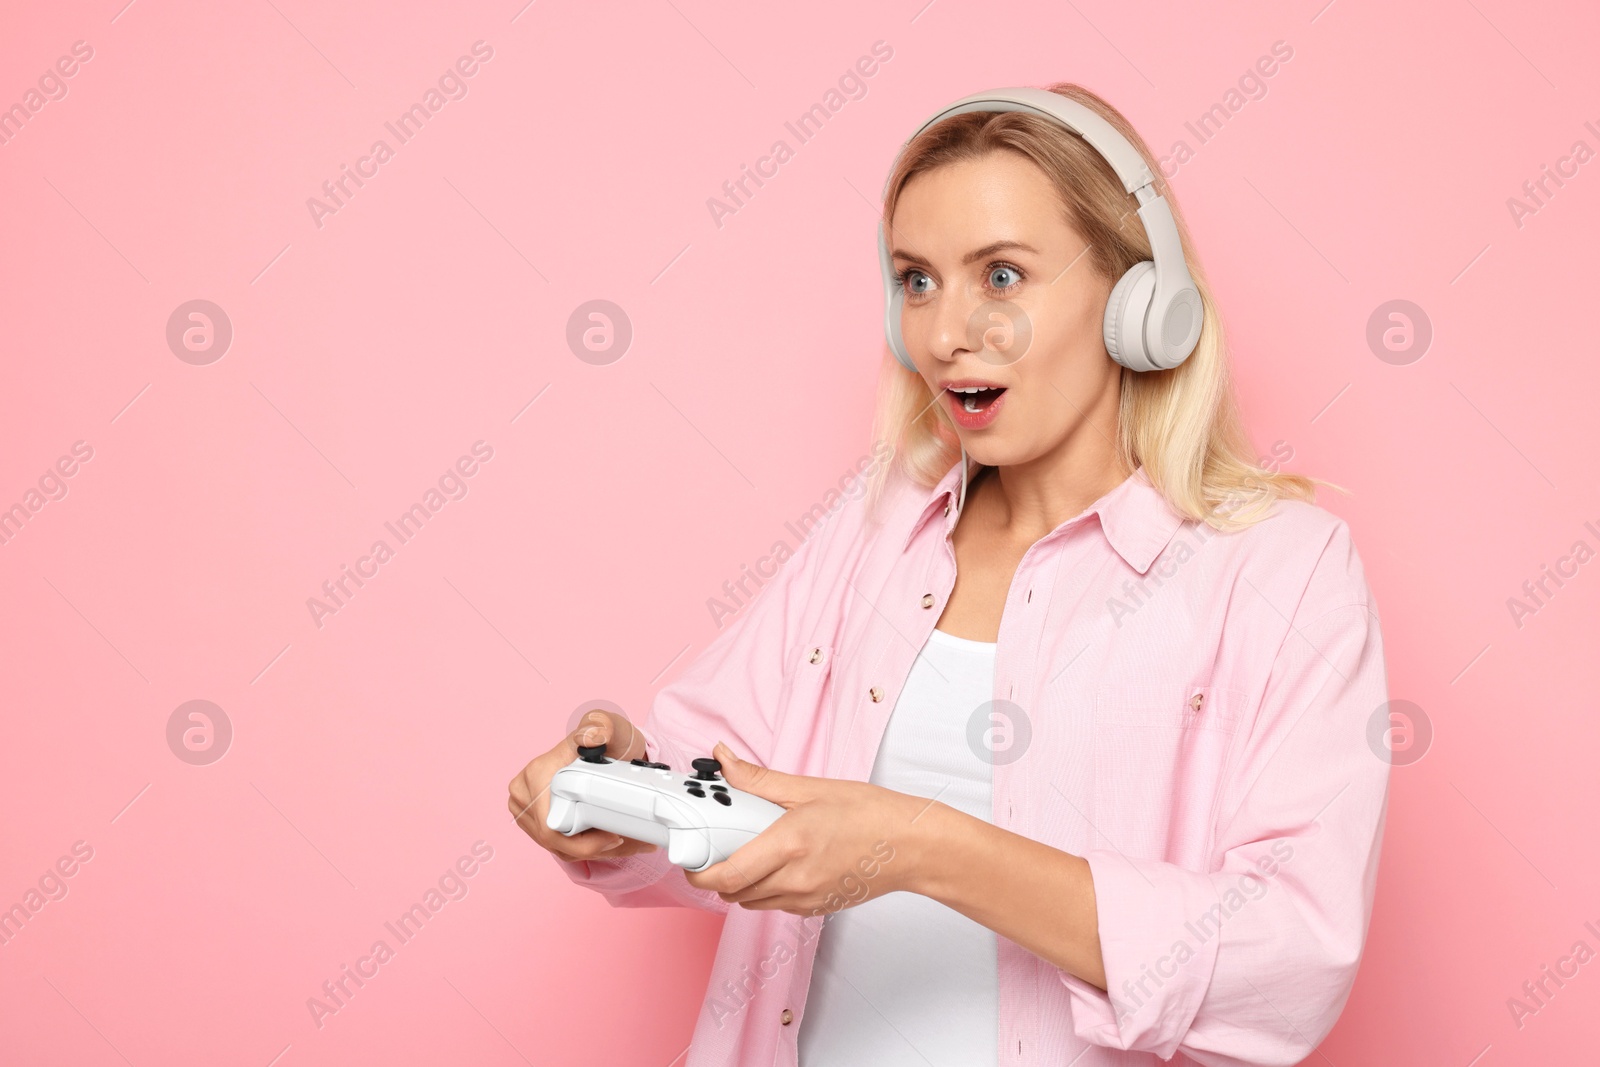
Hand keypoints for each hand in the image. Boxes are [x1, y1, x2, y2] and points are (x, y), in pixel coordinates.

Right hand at [507, 709, 658, 862]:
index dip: (582, 841)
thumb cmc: (602, 737)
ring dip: (592, 851)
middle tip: (624, 842)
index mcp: (534, 775)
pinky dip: (585, 849)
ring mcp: (526, 810)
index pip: (550, 827)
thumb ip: (601, 727)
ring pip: (557, 848)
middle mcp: (524, 793)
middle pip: (554, 842)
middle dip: (591, 849)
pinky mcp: (534, 821)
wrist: (602, 743)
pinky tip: (610, 844)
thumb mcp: (605, 727)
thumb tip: (596, 737)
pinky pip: (558, 846)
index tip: (612, 836)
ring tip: (622, 843)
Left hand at [683, 741, 931, 915]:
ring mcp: (807, 899)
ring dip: (741, 884)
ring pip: (752, 902)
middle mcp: (795, 879)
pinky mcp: (817, 908)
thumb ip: (758, 780)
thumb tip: (723, 759)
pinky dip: (767, 890)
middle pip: (733, 893)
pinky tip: (780, 865)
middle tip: (718, 848)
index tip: (692, 857)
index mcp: (789, 845)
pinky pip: (777, 905)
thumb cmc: (869, 813)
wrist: (910, 845)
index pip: (727, 875)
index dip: (700, 872)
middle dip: (717, 875)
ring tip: (751, 853)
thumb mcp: (810, 788)